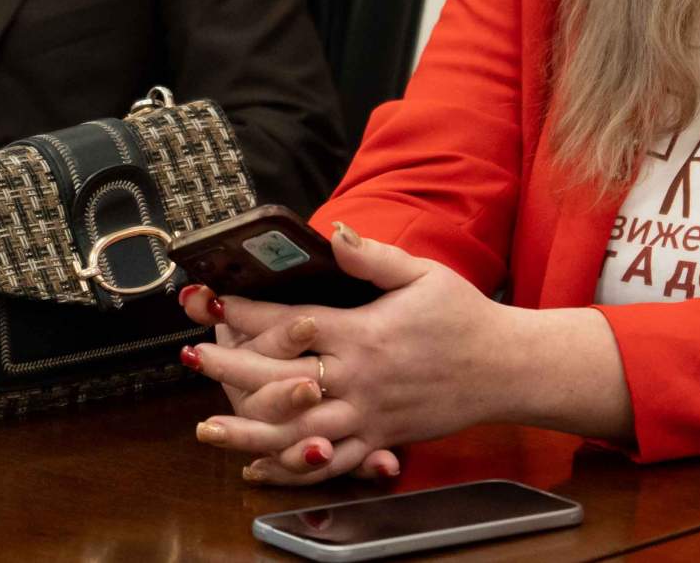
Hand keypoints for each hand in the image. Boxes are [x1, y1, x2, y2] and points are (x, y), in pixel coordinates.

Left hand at [180, 223, 510, 484]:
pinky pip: (331, 464)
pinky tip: (259, 469)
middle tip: (192, 356)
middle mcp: (361, 379)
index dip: (250, 312)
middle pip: (283, 379)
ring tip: (208, 428)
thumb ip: (372, 257)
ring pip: (299, 431)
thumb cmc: (464, 317)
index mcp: (366, 333)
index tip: (215, 301)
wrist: (506, 369)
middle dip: (232, 368)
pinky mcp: (380, 440)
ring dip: (250, 430)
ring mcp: (369, 416)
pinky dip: (293, 469)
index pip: (295, 323)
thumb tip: (333, 230)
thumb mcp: (422, 273)